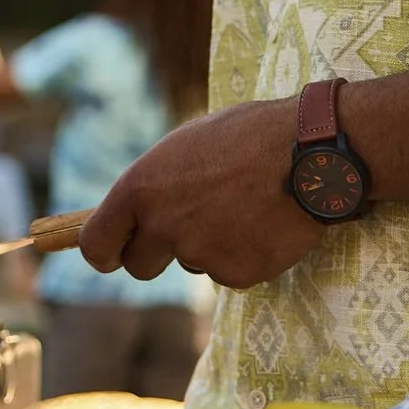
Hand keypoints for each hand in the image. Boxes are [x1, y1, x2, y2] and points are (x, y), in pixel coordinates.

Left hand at [79, 98, 323, 287]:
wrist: (312, 150)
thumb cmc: (250, 135)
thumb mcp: (186, 146)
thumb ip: (157, 184)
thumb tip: (139, 209)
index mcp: (141, 188)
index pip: (96, 244)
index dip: (103, 252)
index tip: (113, 255)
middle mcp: (163, 225)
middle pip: (139, 267)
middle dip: (157, 256)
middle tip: (189, 229)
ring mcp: (200, 254)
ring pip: (193, 264)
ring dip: (209, 246)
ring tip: (243, 206)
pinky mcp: (237, 274)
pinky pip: (230, 272)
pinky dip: (244, 254)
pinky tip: (265, 222)